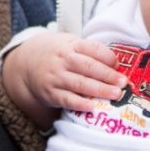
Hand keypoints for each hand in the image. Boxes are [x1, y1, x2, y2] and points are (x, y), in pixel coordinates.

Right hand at [2, 30, 123, 118]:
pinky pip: (67, 99)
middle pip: (89, 67)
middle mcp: (63, 60)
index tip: (119, 65)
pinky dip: (80, 104)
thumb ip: (89, 50)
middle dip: (108, 76)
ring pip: (80, 84)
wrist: (26, 63)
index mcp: (70, 45)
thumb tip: (115, 63)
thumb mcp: (69, 43)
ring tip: (116, 95)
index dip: (107, 57)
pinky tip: (93, 107)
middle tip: (123, 83)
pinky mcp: (50, 93)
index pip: (92, 49)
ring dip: (100, 90)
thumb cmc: (56, 53)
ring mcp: (56, 77)